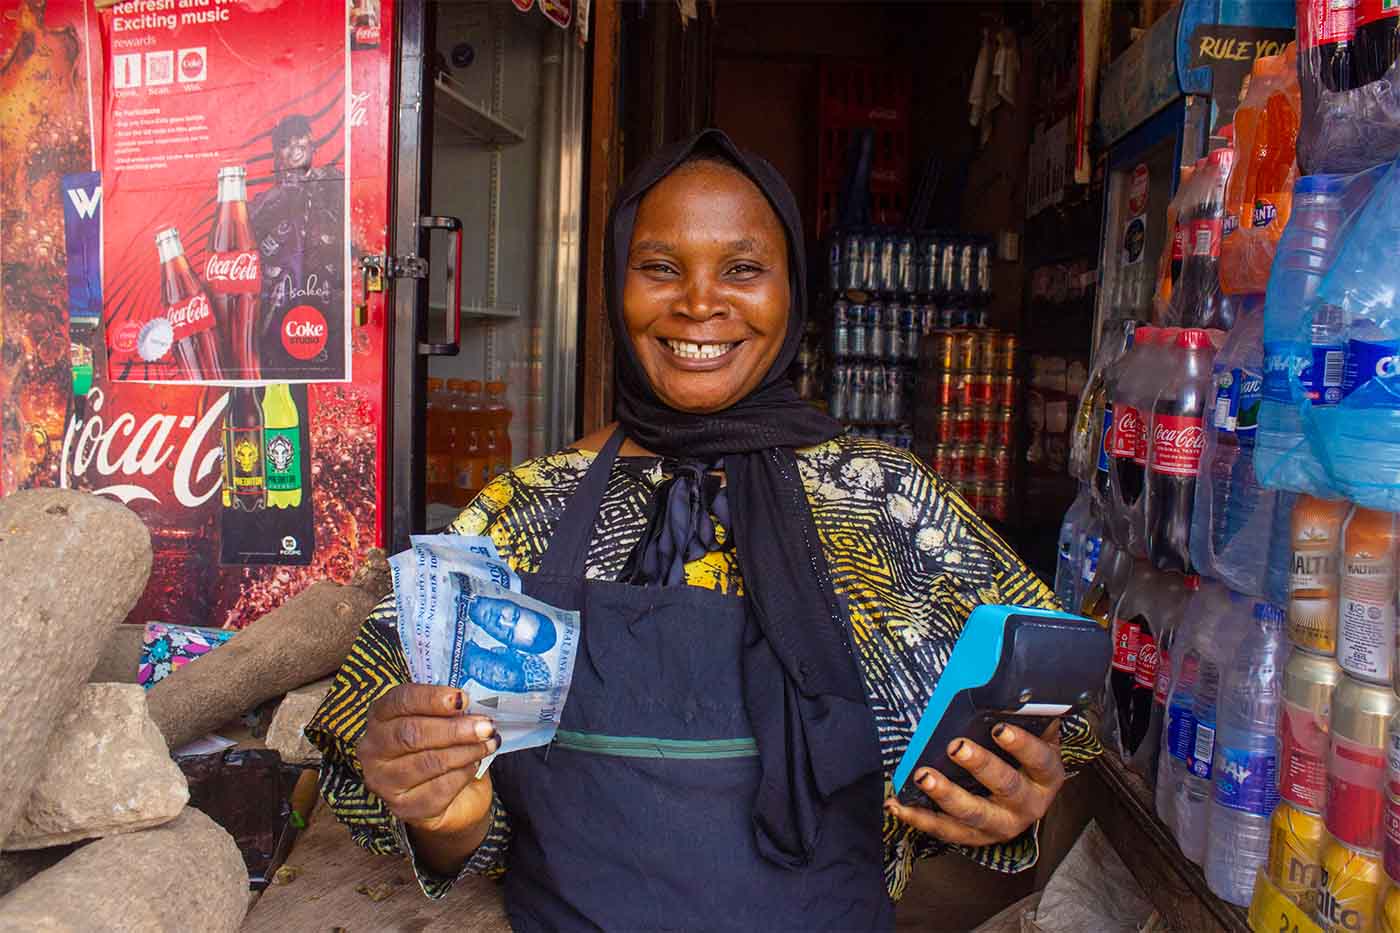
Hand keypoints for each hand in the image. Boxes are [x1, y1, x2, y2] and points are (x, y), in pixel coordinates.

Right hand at [358, 684, 498, 836]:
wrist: (451, 797)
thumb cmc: (442, 747)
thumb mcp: (442, 720)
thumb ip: (450, 710)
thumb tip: (474, 705)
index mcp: (380, 716)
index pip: (400, 701)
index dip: (431, 698)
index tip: (463, 699)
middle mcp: (373, 749)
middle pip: (411, 734)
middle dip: (454, 729)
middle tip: (486, 726)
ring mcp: (384, 781)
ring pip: (428, 762)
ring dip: (466, 751)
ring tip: (489, 743)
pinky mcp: (403, 807)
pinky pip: (439, 788)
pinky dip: (464, 773)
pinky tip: (476, 764)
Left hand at [884, 720, 1064, 846]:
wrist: (1029, 798)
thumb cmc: (1026, 759)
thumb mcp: (1037, 737)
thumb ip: (1029, 716)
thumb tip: (1014, 685)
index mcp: (1047, 776)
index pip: (1039, 760)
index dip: (1021, 745)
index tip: (999, 729)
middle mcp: (1029, 805)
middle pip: (1006, 786)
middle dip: (980, 765)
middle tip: (955, 746)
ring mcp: (1002, 824)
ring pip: (973, 814)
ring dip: (945, 794)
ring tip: (922, 776)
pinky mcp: (975, 837)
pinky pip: (944, 829)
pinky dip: (918, 817)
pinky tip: (897, 804)